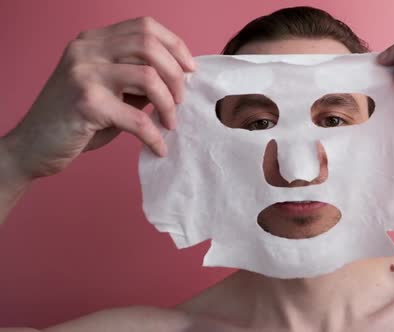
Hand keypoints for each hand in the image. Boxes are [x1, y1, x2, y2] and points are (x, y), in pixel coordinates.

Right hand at [2, 16, 194, 179]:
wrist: (32, 146)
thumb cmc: (76, 119)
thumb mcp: (110, 91)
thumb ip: (137, 79)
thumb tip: (179, 78)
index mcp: (93, 41)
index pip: (144, 26)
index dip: (175, 45)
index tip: (190, 69)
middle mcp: (86, 50)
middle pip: (149, 45)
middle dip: (176, 75)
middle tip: (180, 101)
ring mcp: (84, 74)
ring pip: (149, 78)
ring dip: (168, 105)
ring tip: (169, 123)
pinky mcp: (86, 104)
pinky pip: (137, 119)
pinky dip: (154, 136)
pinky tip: (158, 148)